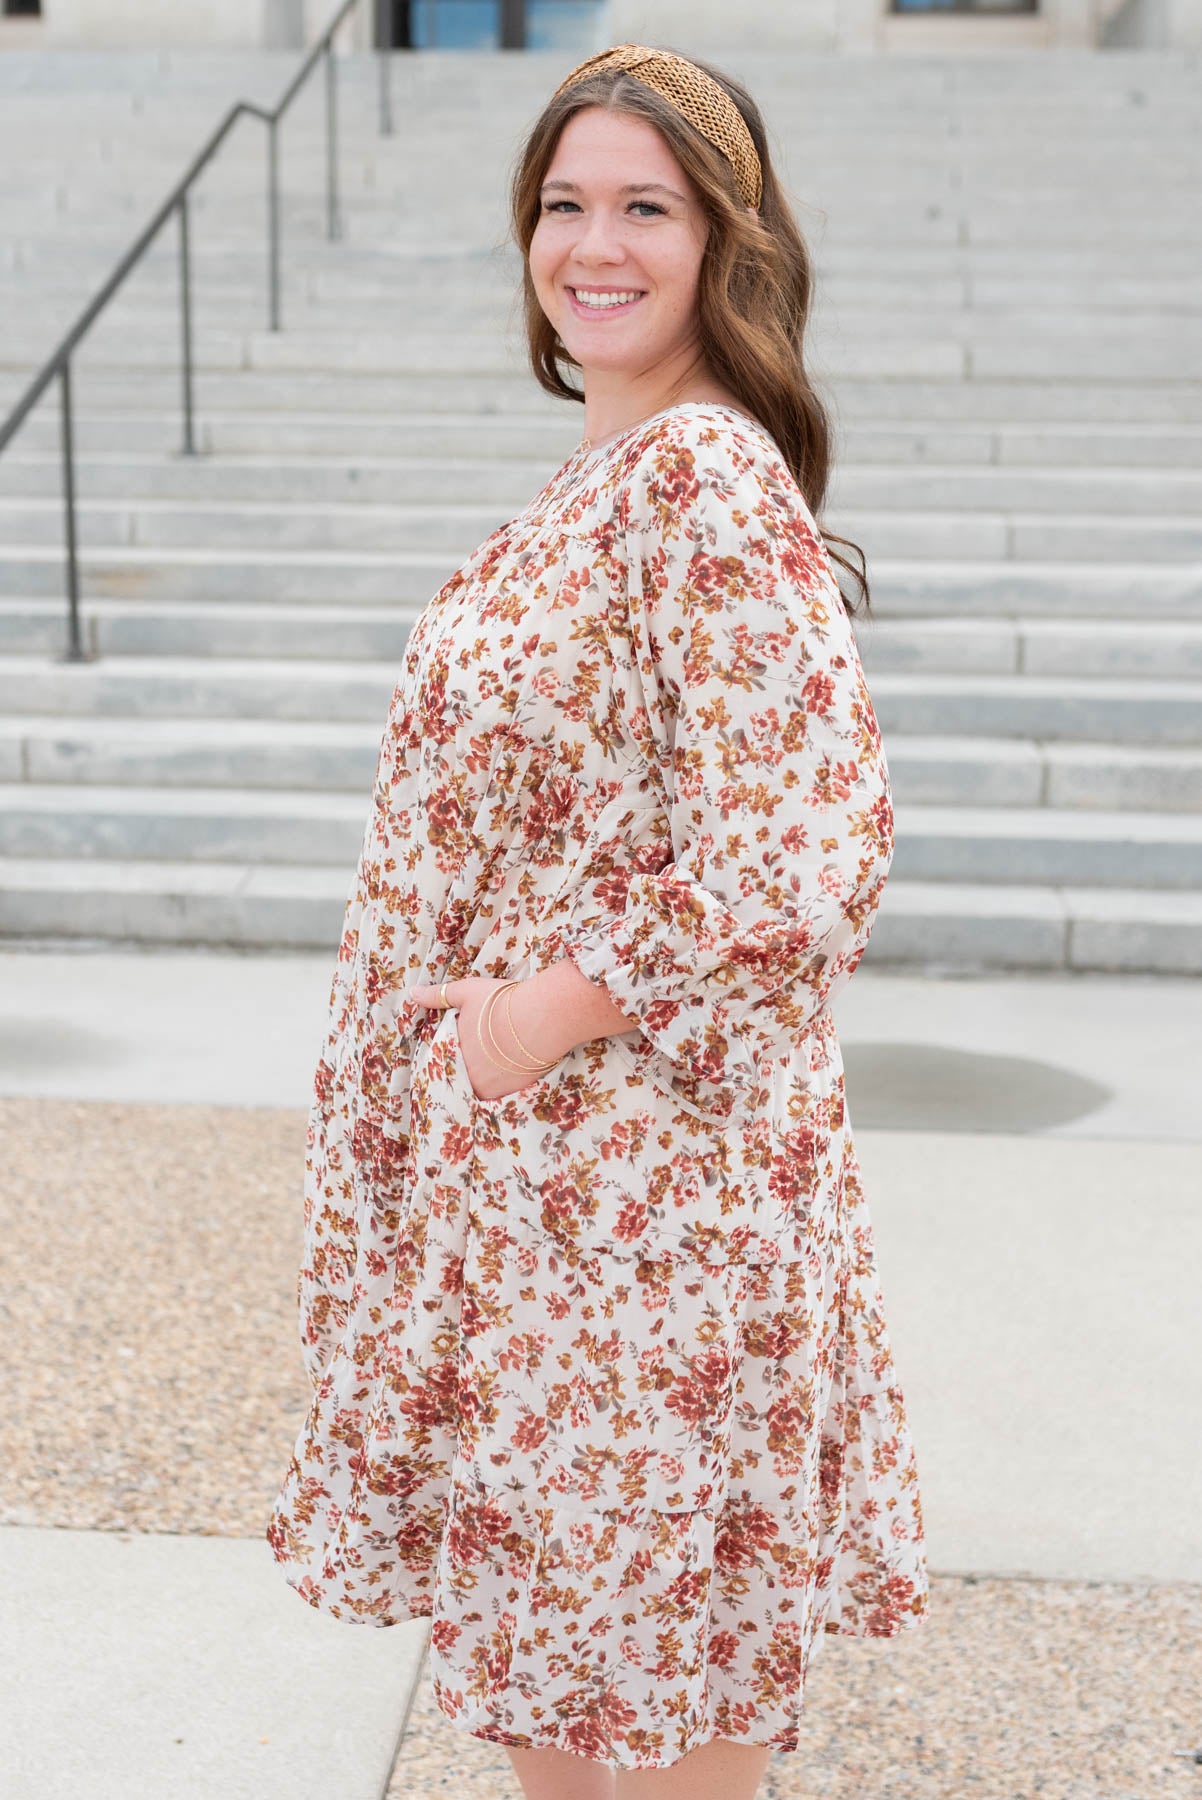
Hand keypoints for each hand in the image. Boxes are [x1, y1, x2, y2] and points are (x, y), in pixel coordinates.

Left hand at [404, 975, 561, 1102]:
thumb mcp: (467, 992)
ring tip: (497, 1062)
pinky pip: (500, 1093)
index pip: (444, 1057)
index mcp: (452, 1050)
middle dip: (469, 1066)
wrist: (541, 1017)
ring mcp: (488, 1086)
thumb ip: (438, 995)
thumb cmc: (502, 1002)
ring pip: (480, 1086)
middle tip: (484, 1053)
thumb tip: (413, 993)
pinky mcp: (510, 1092)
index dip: (453, 1051)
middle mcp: (467, 1073)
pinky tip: (511, 1070)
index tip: (466, 1044)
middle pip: (462, 1074)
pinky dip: (502, 1083)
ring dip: (485, 1077)